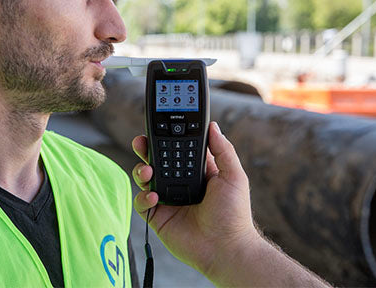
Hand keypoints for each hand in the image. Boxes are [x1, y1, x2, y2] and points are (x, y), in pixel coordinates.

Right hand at [132, 121, 258, 274]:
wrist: (227, 249)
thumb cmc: (234, 215)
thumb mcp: (233, 176)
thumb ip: (223, 150)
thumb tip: (213, 126)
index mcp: (196, 171)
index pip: (175, 148)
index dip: (166, 138)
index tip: (158, 128)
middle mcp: (179, 183)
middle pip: (155, 160)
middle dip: (145, 149)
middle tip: (141, 143)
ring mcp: (167, 200)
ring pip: (145, 179)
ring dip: (141, 170)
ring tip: (148, 171)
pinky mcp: (157, 217)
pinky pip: (141, 203)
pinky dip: (142, 197)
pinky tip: (154, 196)